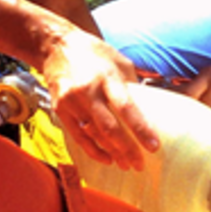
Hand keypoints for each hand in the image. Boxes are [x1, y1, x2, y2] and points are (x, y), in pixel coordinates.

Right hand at [41, 32, 158, 170]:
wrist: (56, 46)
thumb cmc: (94, 53)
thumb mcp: (119, 61)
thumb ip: (133, 85)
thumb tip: (150, 108)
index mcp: (107, 76)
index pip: (126, 107)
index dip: (141, 129)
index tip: (154, 147)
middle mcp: (88, 90)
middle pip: (109, 127)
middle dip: (127, 149)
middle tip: (140, 165)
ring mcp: (71, 101)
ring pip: (93, 134)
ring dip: (111, 153)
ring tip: (126, 165)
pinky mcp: (60, 109)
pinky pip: (78, 136)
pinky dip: (92, 150)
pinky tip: (106, 158)